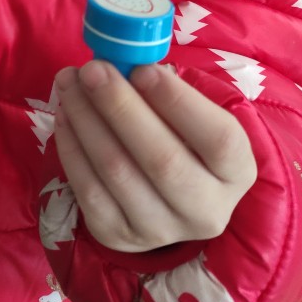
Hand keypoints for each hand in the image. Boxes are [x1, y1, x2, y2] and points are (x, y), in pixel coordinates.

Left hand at [53, 61, 256, 252]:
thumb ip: (167, 91)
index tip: (141, 68)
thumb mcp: (196, 115)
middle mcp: (207, 210)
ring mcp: (162, 230)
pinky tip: (64, 115)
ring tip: (70, 83)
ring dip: (86, 120)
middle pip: (162, 160)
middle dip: (120, 107)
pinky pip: (87, 191)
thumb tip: (123, 64)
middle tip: (93, 70)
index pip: (217, 139)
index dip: (177, 101)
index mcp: (237, 171)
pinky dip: (71, 147)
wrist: (171, 197)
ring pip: (117, 173)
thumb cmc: (185, 137)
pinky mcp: (119, 237)